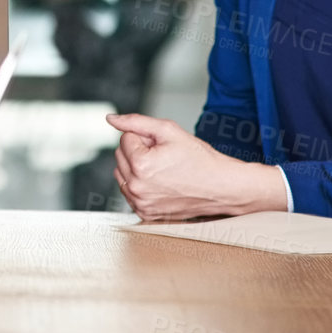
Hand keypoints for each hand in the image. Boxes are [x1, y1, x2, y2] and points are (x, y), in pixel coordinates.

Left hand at [106, 113, 286, 221]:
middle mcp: (137, 188)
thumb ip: (135, 121)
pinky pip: (129, 191)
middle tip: (164, 156)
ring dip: (136, 167)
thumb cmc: (199, 159)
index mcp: (141, 165)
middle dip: (138, 150)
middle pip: (120, 156)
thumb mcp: (168, 130)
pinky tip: (160, 182)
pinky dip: (139, 184)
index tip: (163, 146)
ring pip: (122, 173)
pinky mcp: (145, 213)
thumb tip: (110, 119)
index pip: (125, 138)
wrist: (221, 187)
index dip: (145, 137)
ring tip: (163, 169)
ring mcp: (141, 204)